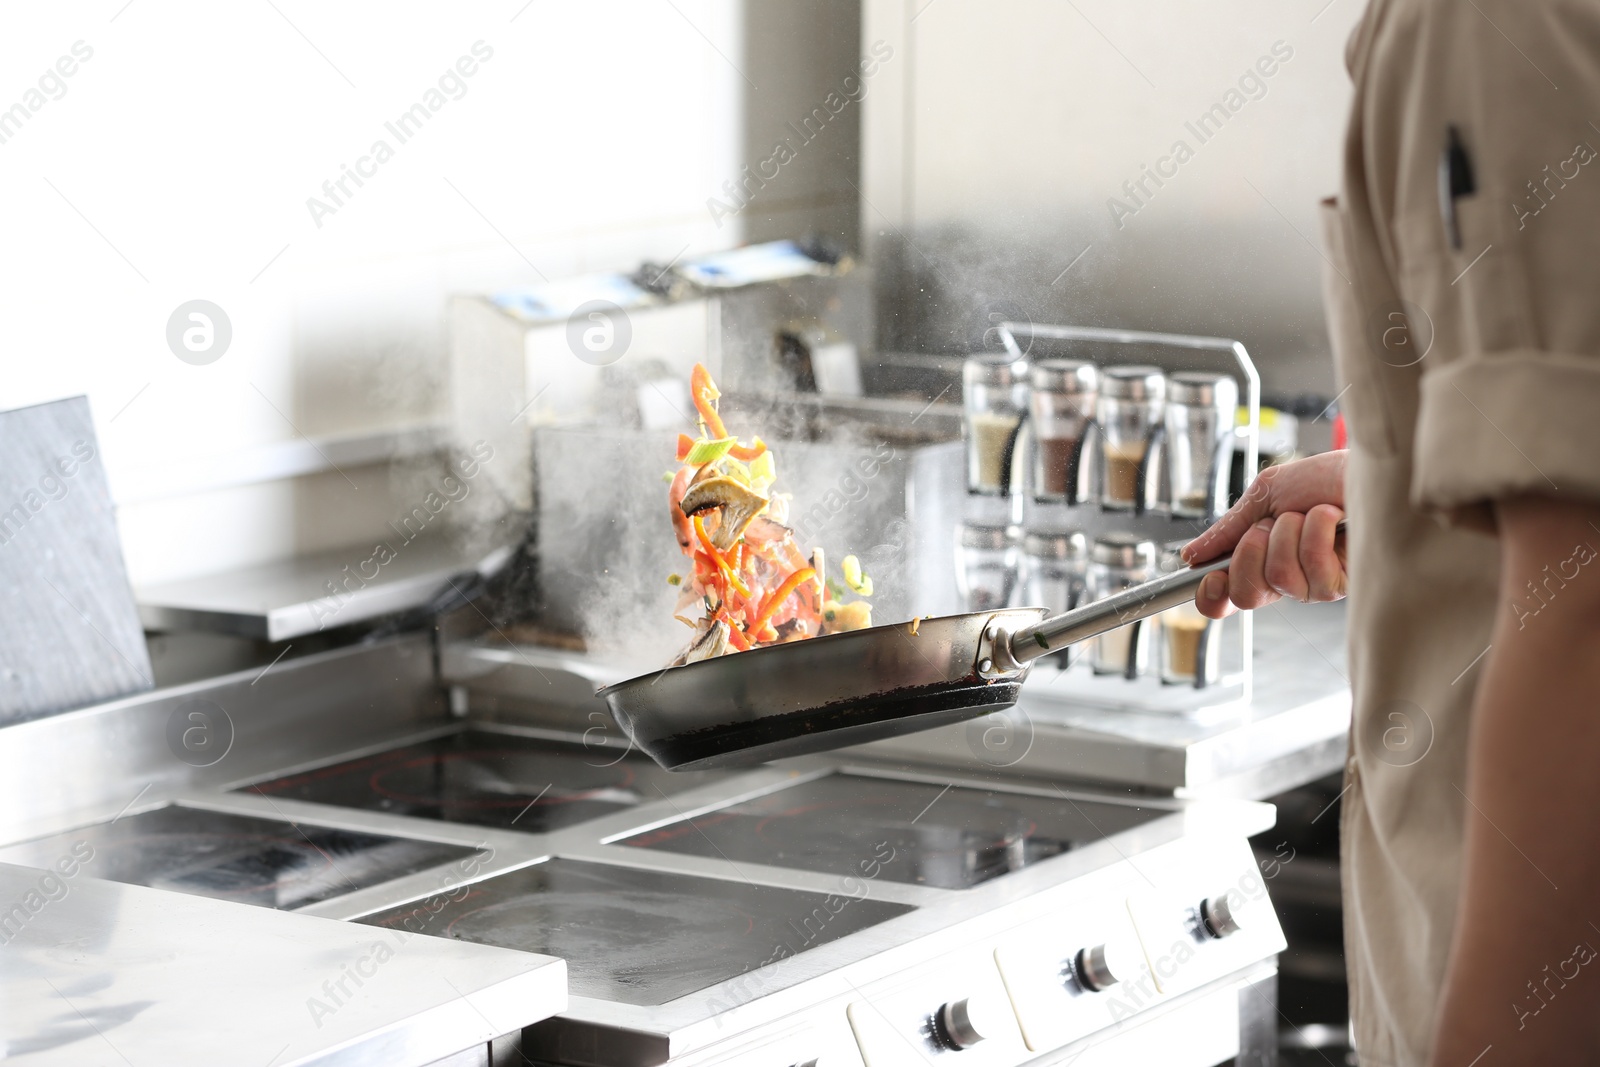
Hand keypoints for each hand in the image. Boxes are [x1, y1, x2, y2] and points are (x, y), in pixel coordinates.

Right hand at [1179, 450, 1347, 618]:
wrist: (1371, 467)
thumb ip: (1229, 527)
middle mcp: (1287, 579)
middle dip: (1249, 550)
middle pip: (1245, 594)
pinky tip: (1333, 518)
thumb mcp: (1265, 495)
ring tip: (1310, 512)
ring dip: (1289, 532)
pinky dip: (1317, 531)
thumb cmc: (1325, 478)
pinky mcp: (1343, 584)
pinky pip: (1313, 569)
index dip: (1212, 594)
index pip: (1228, 596)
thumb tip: (1192, 555)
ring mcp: (1314, 585)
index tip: (1210, 575)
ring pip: (1278, 576)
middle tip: (1271, 523)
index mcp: (1262, 561)